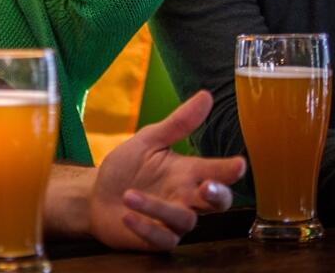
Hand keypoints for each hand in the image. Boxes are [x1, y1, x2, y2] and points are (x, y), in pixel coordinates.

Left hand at [88, 91, 245, 250]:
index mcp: (188, 172)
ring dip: (157, 207)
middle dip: (217, 195)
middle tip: (207, 186)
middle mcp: (186, 197)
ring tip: (129, 194)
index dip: (229, 170)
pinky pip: (162, 239)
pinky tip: (127, 215)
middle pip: (217, 202)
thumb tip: (206, 95)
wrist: (96, 195)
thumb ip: (178, 123)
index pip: (217, 171)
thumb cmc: (128, 167)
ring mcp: (173, 221)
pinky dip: (145, 228)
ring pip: (184, 220)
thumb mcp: (149, 140)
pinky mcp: (157, 239)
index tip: (238, 164)